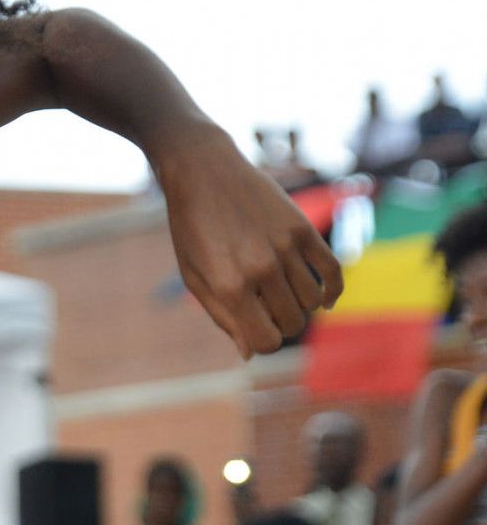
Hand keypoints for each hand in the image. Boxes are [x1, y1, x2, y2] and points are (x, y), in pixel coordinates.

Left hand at [155, 123, 342, 356]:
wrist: (203, 171)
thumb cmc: (191, 227)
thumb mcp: (194, 275)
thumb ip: (223, 316)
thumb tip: (251, 353)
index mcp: (229, 286)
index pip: (266, 342)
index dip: (262, 342)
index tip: (255, 331)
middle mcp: (260, 269)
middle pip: (292, 324)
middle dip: (281, 325)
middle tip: (266, 310)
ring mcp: (284, 247)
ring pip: (311, 301)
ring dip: (301, 306)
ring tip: (281, 294)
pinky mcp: (302, 227)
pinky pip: (332, 271)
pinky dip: (333, 291)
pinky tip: (324, 299)